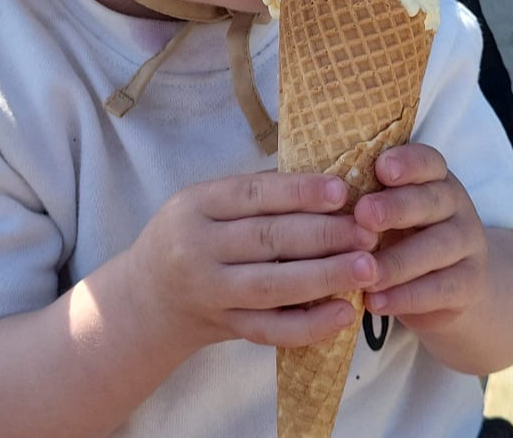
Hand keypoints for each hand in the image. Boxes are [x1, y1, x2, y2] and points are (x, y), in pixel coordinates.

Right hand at [123, 172, 379, 355]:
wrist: (145, 299)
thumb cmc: (189, 235)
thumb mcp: (205, 202)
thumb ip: (255, 193)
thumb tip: (323, 183)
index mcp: (195, 205)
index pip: (253, 195)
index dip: (299, 192)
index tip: (341, 192)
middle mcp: (197, 248)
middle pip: (267, 240)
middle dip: (324, 236)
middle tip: (368, 232)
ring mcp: (209, 292)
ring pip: (272, 286)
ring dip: (325, 277)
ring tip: (367, 268)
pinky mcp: (223, 327)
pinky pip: (270, 330)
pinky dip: (309, 324)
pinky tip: (344, 314)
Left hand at [352, 144, 487, 333]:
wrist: (451, 287)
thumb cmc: (401, 235)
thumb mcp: (388, 212)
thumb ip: (366, 198)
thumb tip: (319, 192)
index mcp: (434, 177)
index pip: (427, 161)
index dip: (407, 162)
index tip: (381, 168)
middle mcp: (455, 204)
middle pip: (431, 200)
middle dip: (396, 207)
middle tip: (364, 215)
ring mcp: (467, 243)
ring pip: (437, 247)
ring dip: (397, 261)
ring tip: (365, 272)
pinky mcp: (470, 283)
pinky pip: (440, 289)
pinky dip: (406, 296)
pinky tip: (376, 302)